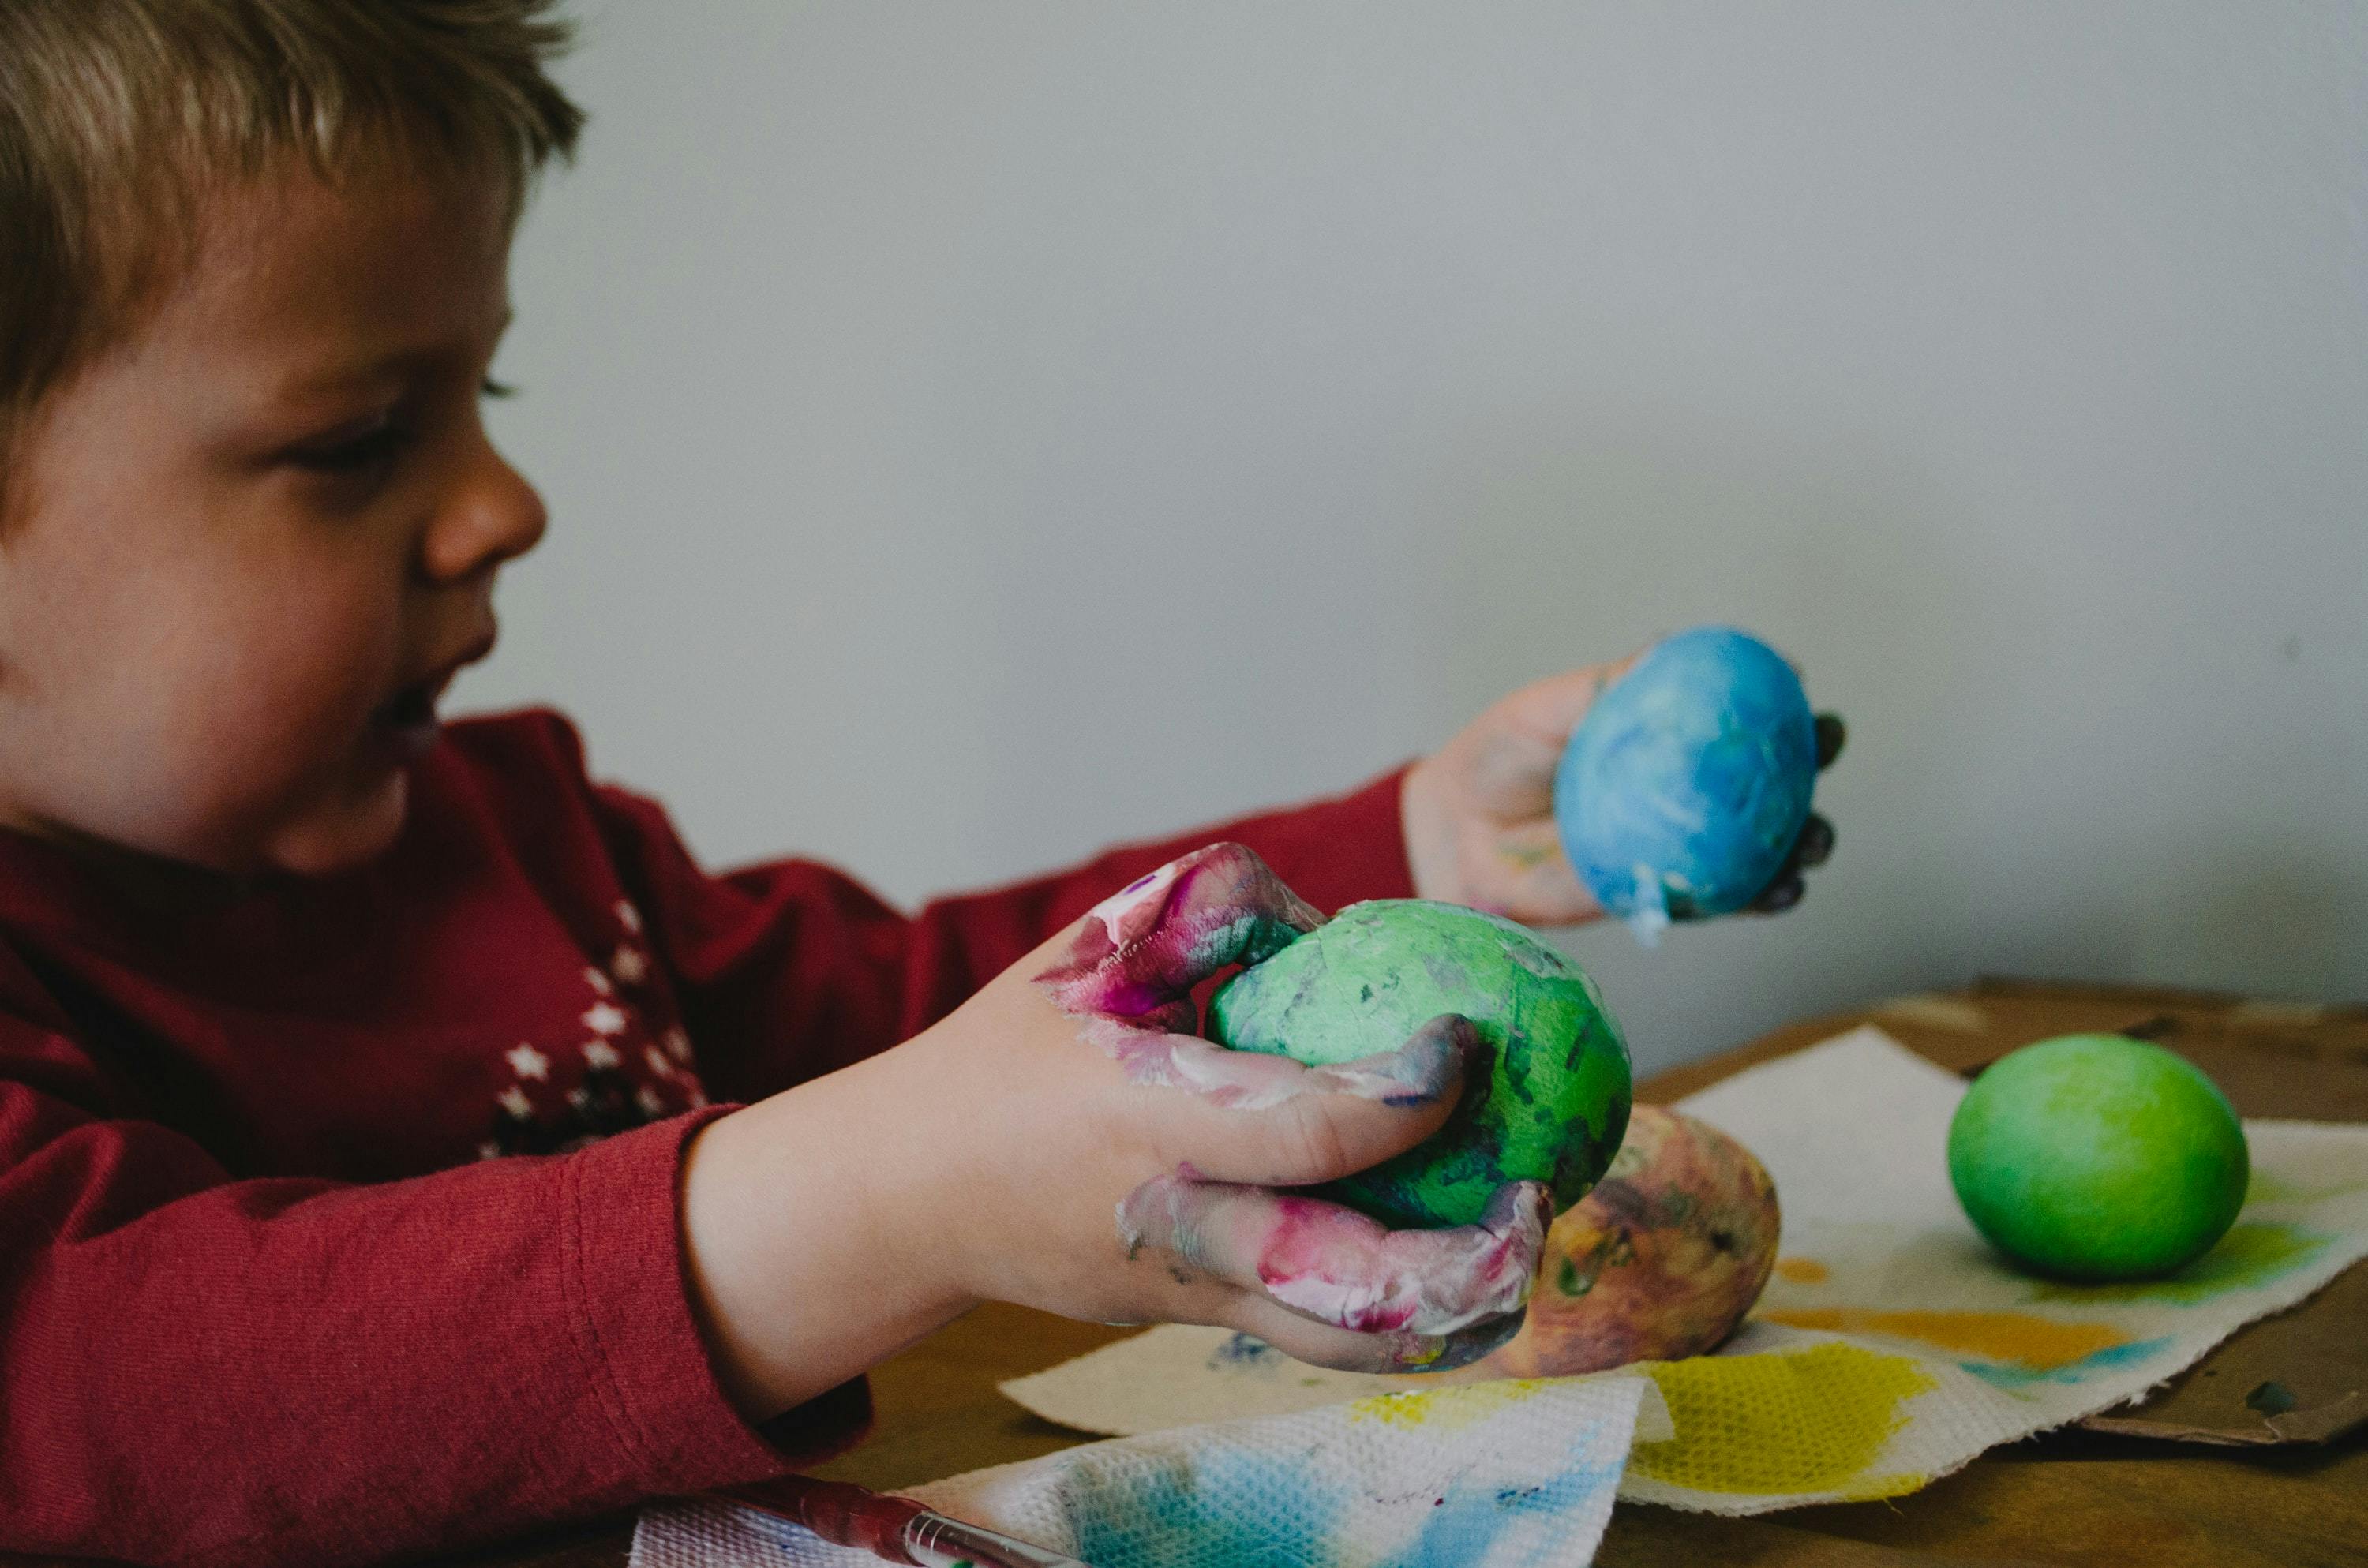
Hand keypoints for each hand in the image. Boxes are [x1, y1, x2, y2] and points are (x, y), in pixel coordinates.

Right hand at [680, 844, 1548, 1421]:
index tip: (1462, 1039)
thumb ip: (1216, 906)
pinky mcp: (1200, 1325)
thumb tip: (1342, 921)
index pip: (1309, 1133)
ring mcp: (1192, 1293)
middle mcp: (1180, 1225)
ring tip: (1524, 1246)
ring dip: (1457, 1312)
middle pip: (1353, 1284)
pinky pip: (1322, 1337)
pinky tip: (1467, 1271)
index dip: (1407, 1093)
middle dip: (1468, 1256)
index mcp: (1148, 1122)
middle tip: (1537, 1189)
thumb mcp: (1094, 945)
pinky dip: (1406, 1320)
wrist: (913, 1195)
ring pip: (1349, 1342)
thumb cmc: (1009, 1054)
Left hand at [1401, 656, 1843, 924]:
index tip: (1800, 684)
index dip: (1780, 698)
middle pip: (1771, 776)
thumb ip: (1607, 687)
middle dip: (1811, 767)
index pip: (1741, 712)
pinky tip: (1780, 892)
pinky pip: (1724, 899)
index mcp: (1668, 734)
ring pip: (1763, 843)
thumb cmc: (1504, 755)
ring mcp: (1681, 842)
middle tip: (1821, 755)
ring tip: (1814, 839)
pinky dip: (1760, 898)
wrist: (1459, 832)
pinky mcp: (1666, 894)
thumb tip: (1667, 651)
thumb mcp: (1549, 709)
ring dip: (1803, 842)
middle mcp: (1686, 787)